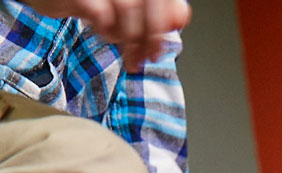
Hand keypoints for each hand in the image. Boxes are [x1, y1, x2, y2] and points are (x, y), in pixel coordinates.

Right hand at [28, 1, 191, 69]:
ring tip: (126, 54)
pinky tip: (103, 32)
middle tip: (146, 58)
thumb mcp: (122, 6)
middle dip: (151, 37)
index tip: (161, 46)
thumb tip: (180, 18)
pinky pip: (101, 13)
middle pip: (148, 2)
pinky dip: (106, 29)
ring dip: (129, 39)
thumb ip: (152, 12)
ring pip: (128, 9)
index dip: (166, 22)